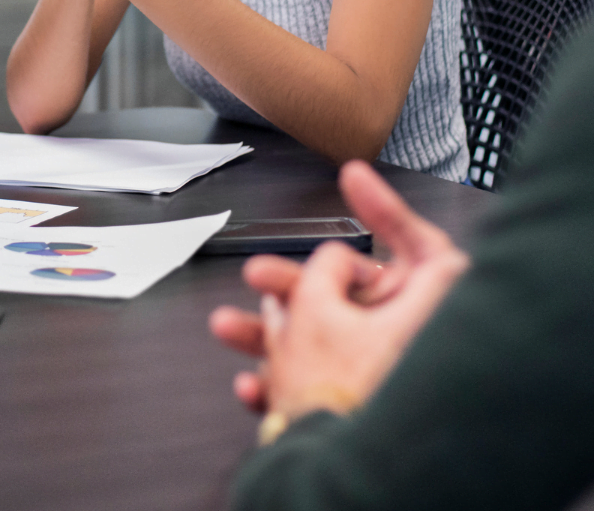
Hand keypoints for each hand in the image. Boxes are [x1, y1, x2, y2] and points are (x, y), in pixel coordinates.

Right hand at [208, 161, 469, 418]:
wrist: (330, 485)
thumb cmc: (341, 397)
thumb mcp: (317, 307)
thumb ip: (321, 268)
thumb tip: (328, 260)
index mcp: (426, 310)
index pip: (420, 241)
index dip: (384, 205)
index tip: (354, 178)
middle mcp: (416, 344)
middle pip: (354, 293)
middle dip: (294, 283)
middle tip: (259, 276)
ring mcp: (390, 381)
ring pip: (328, 338)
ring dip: (272, 331)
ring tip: (231, 327)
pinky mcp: (364, 413)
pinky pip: (320, 383)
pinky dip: (283, 378)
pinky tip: (253, 383)